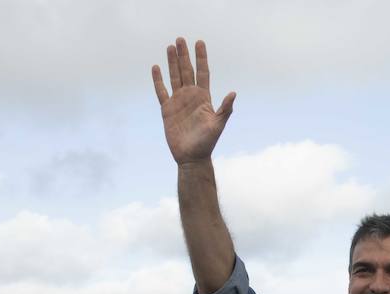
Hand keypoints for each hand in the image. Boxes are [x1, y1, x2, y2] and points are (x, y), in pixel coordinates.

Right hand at [153, 38, 235, 164]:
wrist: (192, 157)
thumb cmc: (207, 143)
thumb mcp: (218, 125)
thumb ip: (225, 109)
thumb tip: (233, 93)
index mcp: (204, 97)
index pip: (202, 72)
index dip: (201, 58)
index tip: (199, 42)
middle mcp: (191, 96)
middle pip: (187, 70)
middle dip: (184, 55)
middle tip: (180, 39)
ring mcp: (178, 101)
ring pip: (174, 77)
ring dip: (172, 62)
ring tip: (170, 46)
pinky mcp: (167, 109)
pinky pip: (161, 91)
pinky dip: (158, 80)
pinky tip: (156, 67)